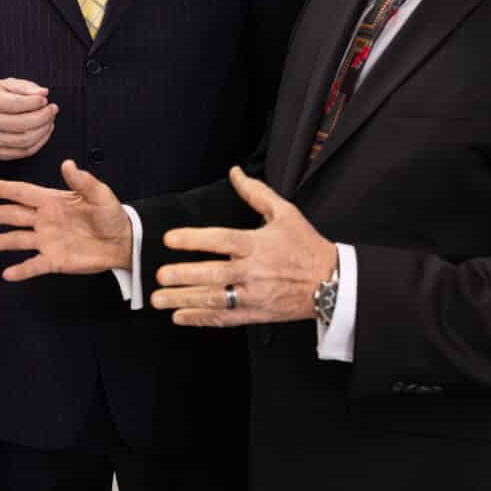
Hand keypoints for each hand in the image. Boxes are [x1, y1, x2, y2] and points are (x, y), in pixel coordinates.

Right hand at [0, 78, 57, 159]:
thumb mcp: (8, 85)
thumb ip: (26, 88)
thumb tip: (44, 93)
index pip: (16, 104)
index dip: (35, 102)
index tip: (45, 99)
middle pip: (22, 124)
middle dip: (44, 117)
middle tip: (53, 109)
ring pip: (25, 140)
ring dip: (44, 129)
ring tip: (50, 119)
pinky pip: (25, 152)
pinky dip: (40, 142)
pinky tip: (44, 130)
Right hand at [0, 159, 131, 279]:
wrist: (123, 241)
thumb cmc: (112, 214)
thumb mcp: (99, 194)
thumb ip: (82, 181)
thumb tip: (68, 164)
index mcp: (52, 201)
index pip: (21, 193)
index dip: (2, 190)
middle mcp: (45, 220)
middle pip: (12, 215)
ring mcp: (47, 240)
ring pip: (17, 240)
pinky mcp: (55, 260)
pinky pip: (34, 265)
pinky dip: (20, 270)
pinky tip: (6, 274)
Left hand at [151, 166, 336, 326]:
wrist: (331, 282)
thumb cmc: (305, 245)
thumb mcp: (285, 213)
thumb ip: (256, 193)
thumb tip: (235, 172)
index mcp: (258, 244)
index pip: (220, 240)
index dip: (194, 239)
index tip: (170, 239)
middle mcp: (254, 271)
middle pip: (214, 274)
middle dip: (183, 276)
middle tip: (159, 275)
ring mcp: (255, 295)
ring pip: (215, 300)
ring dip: (184, 301)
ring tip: (159, 300)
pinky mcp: (257, 314)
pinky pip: (225, 318)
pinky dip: (201, 319)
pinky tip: (180, 317)